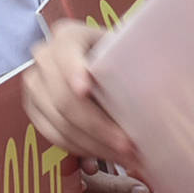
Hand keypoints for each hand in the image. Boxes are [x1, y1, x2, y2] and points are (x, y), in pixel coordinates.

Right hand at [23, 19, 143, 171]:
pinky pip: (54, 137)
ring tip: (125, 157)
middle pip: (63, 99)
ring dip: (94, 145)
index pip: (65, 54)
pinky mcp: (34, 111)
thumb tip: (159, 89)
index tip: (84, 90)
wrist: (103, 67)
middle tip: (127, 144)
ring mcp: (35, 86)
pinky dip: (82, 151)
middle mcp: (44, 58)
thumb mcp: (129, 52)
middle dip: (97, 126)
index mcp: (67, 36)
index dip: (73, 72)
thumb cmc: (121, 58)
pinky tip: (106, 157)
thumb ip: (136, 64)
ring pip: (59, 124)